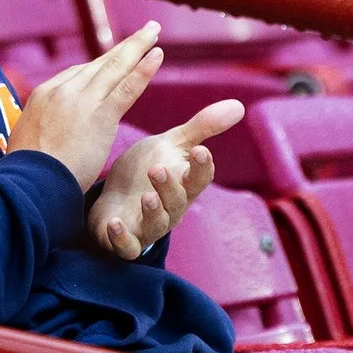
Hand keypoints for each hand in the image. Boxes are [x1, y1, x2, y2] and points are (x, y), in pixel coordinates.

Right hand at [5, 22, 164, 189]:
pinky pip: (127, 87)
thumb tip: (47, 136)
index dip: (101, 66)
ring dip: (137, 46)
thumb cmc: (27, 175)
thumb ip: (43, 130)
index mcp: (44, 96)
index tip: (116, 58)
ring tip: (154, 31)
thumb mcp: (27, 142)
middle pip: (99, 63)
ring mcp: (82, 100)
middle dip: (123, 47)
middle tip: (144, 31)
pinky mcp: (100, 115)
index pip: (77, 74)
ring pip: (115, 67)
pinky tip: (157, 55)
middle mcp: (62, 90)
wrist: (29, 184)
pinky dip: (144, 69)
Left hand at [88, 99, 245, 259]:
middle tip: (157, 169)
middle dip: (169, 187)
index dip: (201, 167)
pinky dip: (122, 238)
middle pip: (178, 201)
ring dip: (152, 212)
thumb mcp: (171, 145)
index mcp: (183, 184)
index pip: (199, 177)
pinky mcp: (126, 241)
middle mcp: (171, 208)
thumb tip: (239, 105)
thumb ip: (201, 127)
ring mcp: (149, 226)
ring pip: (157, 224)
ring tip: (146, 196)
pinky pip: (128, 247)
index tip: (199, 151)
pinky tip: (114, 223)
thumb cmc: (147, 171)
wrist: (114, 200)